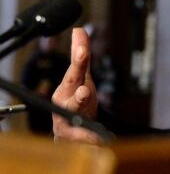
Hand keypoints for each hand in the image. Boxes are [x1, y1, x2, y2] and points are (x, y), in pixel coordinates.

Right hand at [51, 27, 100, 143]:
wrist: (70, 129)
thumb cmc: (76, 99)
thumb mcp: (81, 77)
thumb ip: (81, 55)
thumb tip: (79, 29)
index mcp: (67, 87)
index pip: (75, 72)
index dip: (78, 61)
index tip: (83, 51)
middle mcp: (64, 105)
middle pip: (73, 99)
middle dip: (79, 95)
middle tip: (86, 90)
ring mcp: (67, 124)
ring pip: (76, 127)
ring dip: (85, 129)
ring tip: (96, 132)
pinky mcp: (74, 141)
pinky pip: (84, 143)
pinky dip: (91, 143)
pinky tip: (101, 143)